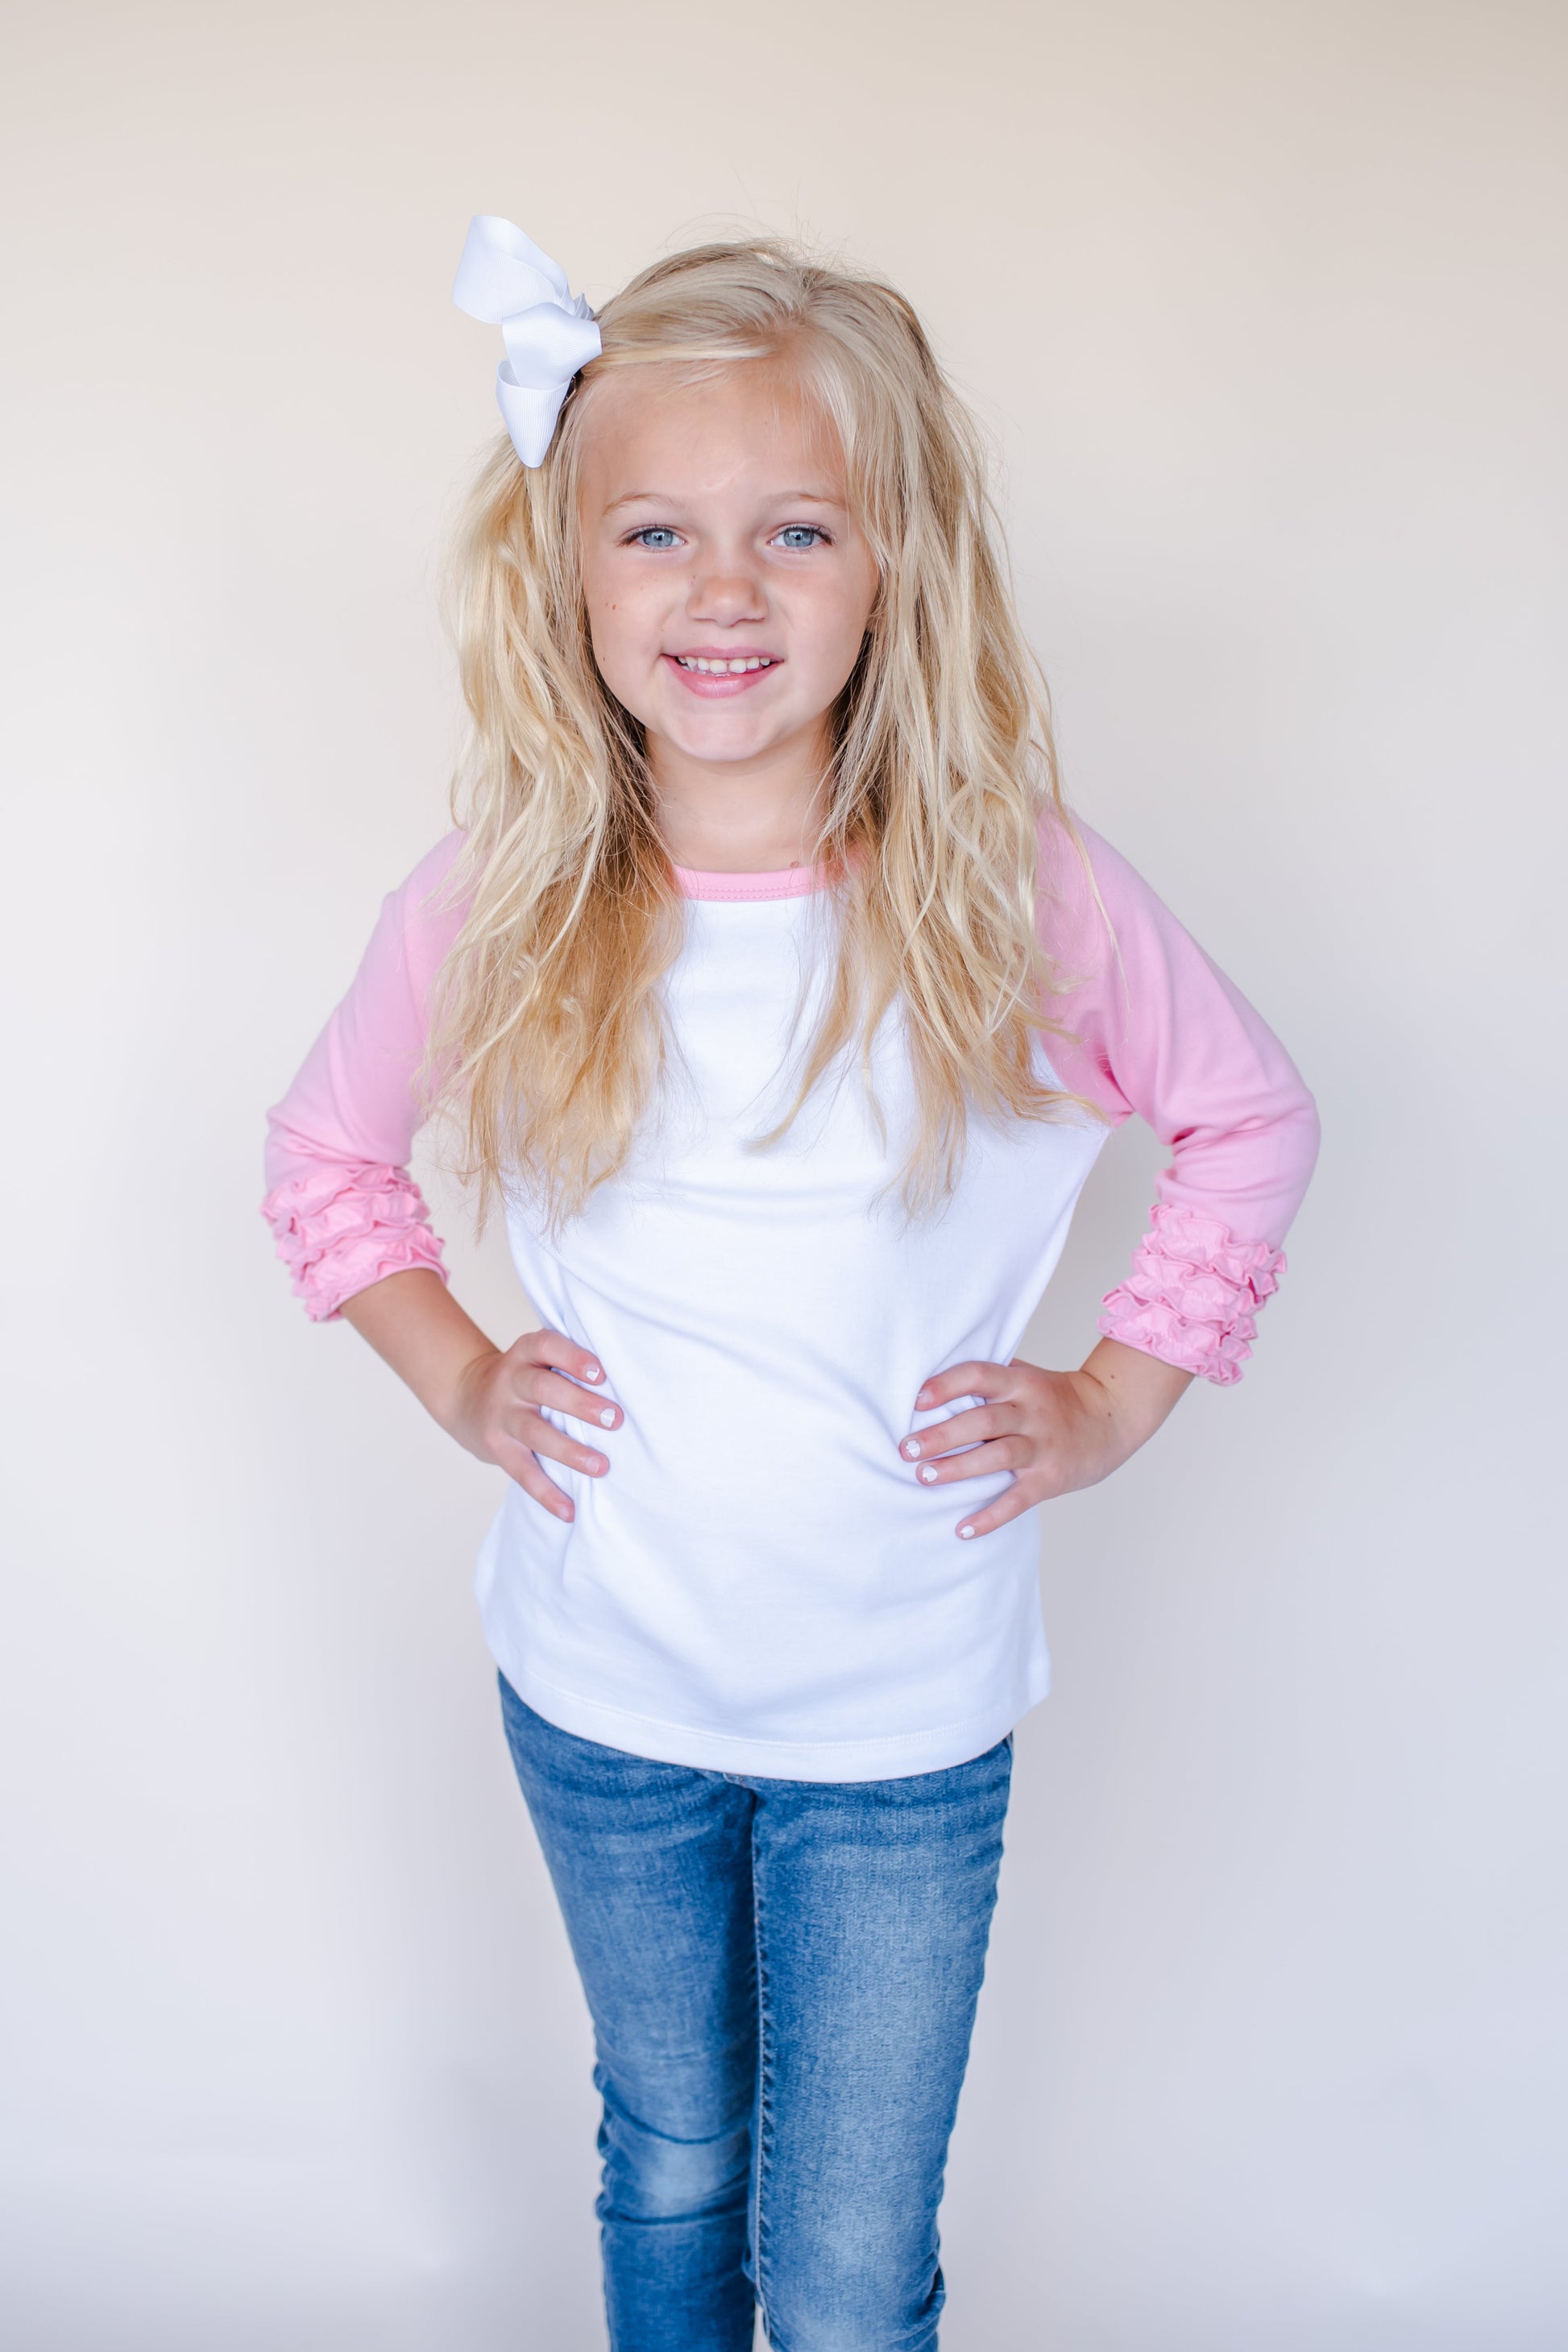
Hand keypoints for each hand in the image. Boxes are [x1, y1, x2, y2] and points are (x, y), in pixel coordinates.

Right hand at [449, 1327, 621, 1522]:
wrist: (467, 1397)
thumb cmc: (526, 1376)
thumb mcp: (538, 1358)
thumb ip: (570, 1363)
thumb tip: (630, 1382)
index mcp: (526, 1353)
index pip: (546, 1346)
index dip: (572, 1358)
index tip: (600, 1373)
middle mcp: (511, 1380)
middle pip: (543, 1389)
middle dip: (580, 1404)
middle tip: (616, 1420)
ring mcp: (502, 1415)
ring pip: (536, 1433)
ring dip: (569, 1452)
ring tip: (601, 1466)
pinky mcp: (497, 1448)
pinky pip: (523, 1472)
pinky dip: (547, 1494)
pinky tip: (569, 1510)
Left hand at [899, 1339, 1193, 1538]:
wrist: (1111, 1418)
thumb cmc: (1055, 1398)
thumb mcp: (1026, 1378)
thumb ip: (989, 1379)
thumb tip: (931, 1380)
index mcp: (1020, 1384)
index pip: (980, 1375)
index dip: (948, 1386)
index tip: (917, 1401)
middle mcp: (1031, 1412)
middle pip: (983, 1420)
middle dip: (942, 1435)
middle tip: (908, 1449)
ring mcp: (1042, 1446)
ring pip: (998, 1456)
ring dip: (958, 1468)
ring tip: (924, 1477)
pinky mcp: (1050, 1478)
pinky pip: (1018, 1499)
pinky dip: (990, 1516)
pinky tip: (963, 1528)